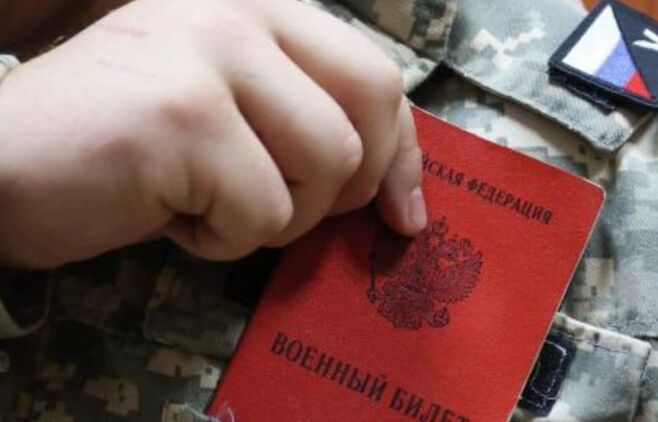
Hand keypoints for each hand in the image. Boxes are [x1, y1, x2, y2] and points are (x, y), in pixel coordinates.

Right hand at [0, 0, 424, 267]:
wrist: (3, 165)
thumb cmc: (126, 153)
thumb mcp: (235, 123)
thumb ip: (308, 128)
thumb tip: (400, 195)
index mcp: (260, 7)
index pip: (374, 74)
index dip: (403, 153)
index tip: (405, 213)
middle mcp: (239, 10)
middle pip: (370, 107)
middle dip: (347, 184)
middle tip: (287, 207)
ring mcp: (210, 53)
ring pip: (327, 165)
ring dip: (275, 216)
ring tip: (209, 205)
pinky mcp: (185, 113)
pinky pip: (261, 211)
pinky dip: (222, 240)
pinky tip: (170, 215)